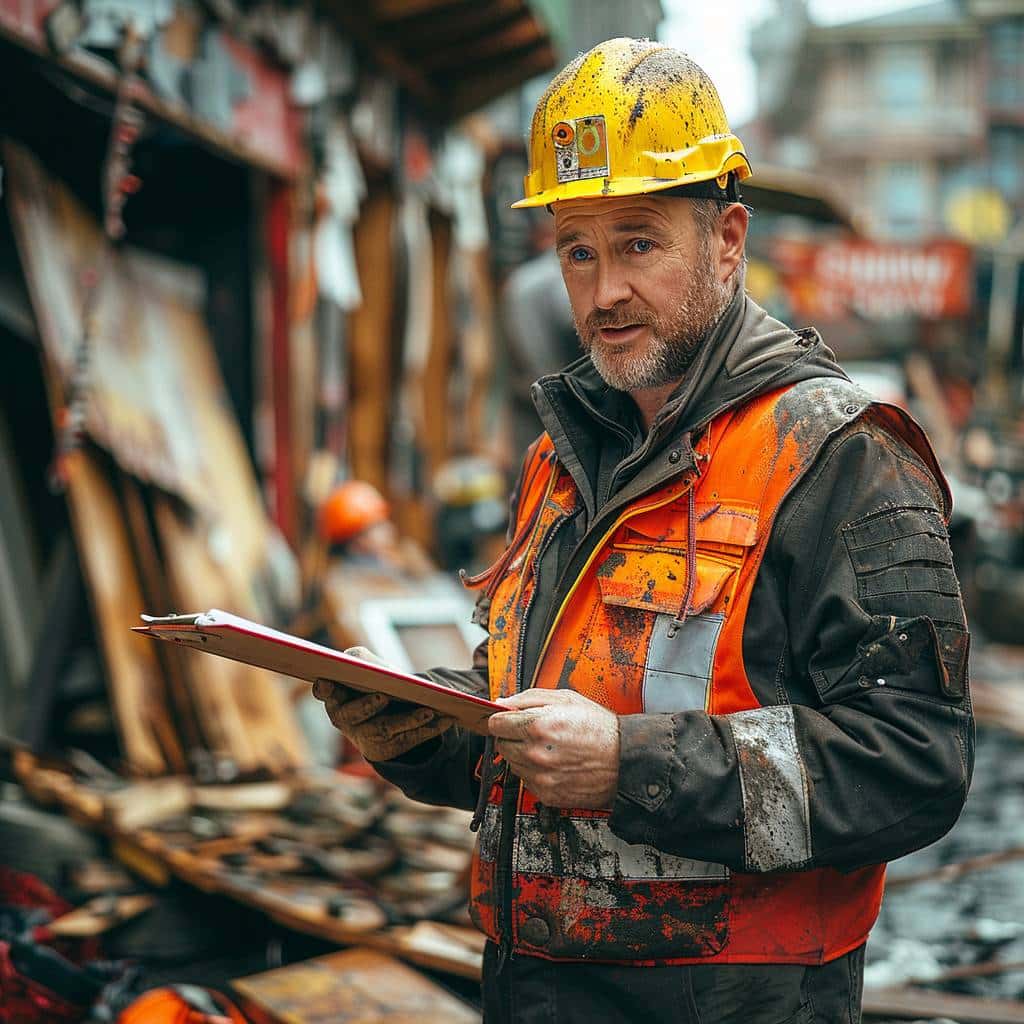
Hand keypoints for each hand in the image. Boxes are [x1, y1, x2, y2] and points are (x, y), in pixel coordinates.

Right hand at [312, 647, 453, 761]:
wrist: (391, 708)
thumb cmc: (374, 681)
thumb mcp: (367, 667)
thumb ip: (360, 661)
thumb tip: (358, 661)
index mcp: (336, 694)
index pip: (324, 691)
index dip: (324, 689)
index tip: (327, 682)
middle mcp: (345, 718)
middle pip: (353, 715)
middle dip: (366, 706)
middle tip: (382, 697)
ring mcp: (364, 736)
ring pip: (385, 729)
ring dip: (408, 720)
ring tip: (428, 711)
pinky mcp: (386, 749)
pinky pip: (408, 739)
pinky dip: (428, 729)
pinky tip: (445, 720)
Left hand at [488, 689, 619, 808]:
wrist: (625, 761)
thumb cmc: (599, 728)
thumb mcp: (566, 699)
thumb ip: (528, 698)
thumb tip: (501, 703)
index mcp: (538, 725)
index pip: (495, 724)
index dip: (502, 719)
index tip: (508, 720)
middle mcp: (536, 753)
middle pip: (500, 745)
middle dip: (512, 736)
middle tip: (532, 733)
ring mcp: (541, 776)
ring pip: (512, 764)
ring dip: (522, 755)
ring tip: (548, 748)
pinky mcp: (547, 794)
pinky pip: (526, 781)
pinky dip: (535, 772)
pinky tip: (554, 763)